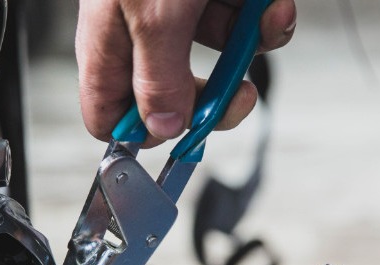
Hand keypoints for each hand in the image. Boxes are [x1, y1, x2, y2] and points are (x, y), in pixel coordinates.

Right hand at [76, 0, 296, 143]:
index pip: (108, 111)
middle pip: (173, 91)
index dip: (142, 132)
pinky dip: (266, 16)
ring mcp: (185, 5)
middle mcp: (144, 26)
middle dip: (212, 95)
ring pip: (220, 53)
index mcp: (111, 39)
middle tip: (234, 94)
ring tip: (260, 20)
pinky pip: (248, 20)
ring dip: (249, 46)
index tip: (179, 135)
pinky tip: (271, 3)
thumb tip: (162, 128)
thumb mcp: (156, 14)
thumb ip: (158, 77)